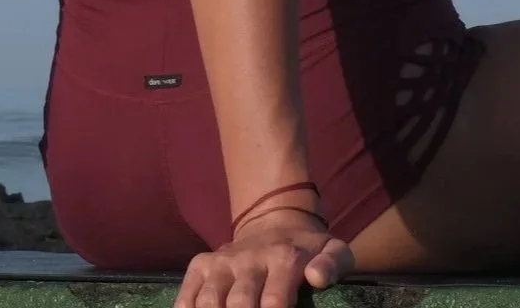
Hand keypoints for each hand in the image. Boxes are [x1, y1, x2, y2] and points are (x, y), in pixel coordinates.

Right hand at [175, 207, 353, 307]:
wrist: (274, 220)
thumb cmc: (306, 249)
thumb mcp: (332, 249)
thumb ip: (332, 264)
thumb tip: (317, 278)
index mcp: (283, 258)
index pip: (275, 301)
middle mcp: (249, 259)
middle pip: (239, 303)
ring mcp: (222, 262)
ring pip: (209, 300)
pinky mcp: (201, 264)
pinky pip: (186, 294)